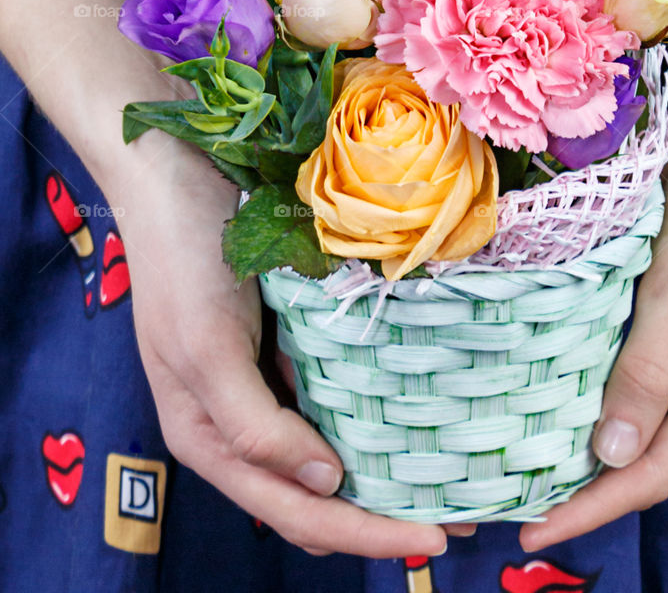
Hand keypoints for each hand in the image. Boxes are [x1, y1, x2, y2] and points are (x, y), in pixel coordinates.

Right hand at [114, 144, 450, 557]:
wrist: (172, 169)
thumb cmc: (181, 261)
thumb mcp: (204, 351)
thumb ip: (254, 427)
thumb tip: (323, 484)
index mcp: (209, 437)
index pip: (297, 512)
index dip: (364, 534)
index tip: (431, 539)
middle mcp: (238, 418)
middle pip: (317, 494)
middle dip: (381, 515)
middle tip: (456, 517)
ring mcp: (262, 378)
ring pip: (327, 447)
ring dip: (379, 468)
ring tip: (445, 475)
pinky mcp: (282, 338)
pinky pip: (332, 390)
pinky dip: (368, 409)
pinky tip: (413, 407)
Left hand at [519, 92, 667, 550]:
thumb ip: (648, 371)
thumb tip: (611, 457)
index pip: (659, 467)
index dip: (596, 505)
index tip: (532, 531)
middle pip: (649, 447)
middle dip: (587, 480)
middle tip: (515, 502)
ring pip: (637, 408)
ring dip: (587, 434)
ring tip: (523, 461)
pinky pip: (632, 364)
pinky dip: (593, 383)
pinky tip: (550, 391)